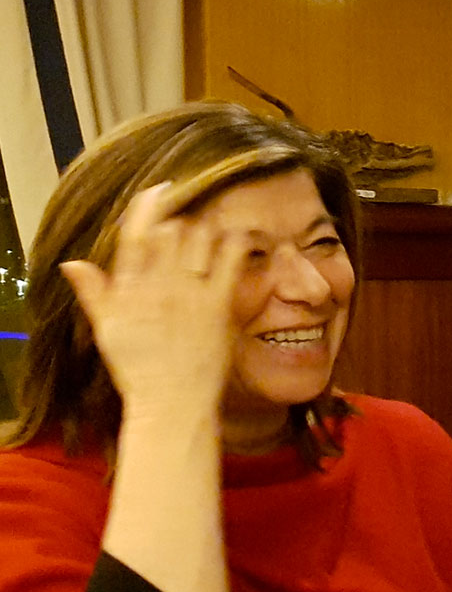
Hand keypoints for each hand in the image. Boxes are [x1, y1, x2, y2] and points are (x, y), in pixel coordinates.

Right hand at [60, 184, 243, 415]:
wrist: (171, 401)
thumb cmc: (138, 368)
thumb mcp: (107, 330)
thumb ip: (94, 293)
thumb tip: (72, 263)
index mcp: (129, 289)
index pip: (134, 237)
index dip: (147, 209)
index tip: (159, 190)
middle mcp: (158, 286)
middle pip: (170, 233)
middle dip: (181, 220)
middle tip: (192, 218)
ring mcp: (189, 294)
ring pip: (199, 240)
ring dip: (206, 228)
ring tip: (213, 227)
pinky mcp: (217, 305)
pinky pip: (229, 263)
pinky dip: (235, 244)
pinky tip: (240, 236)